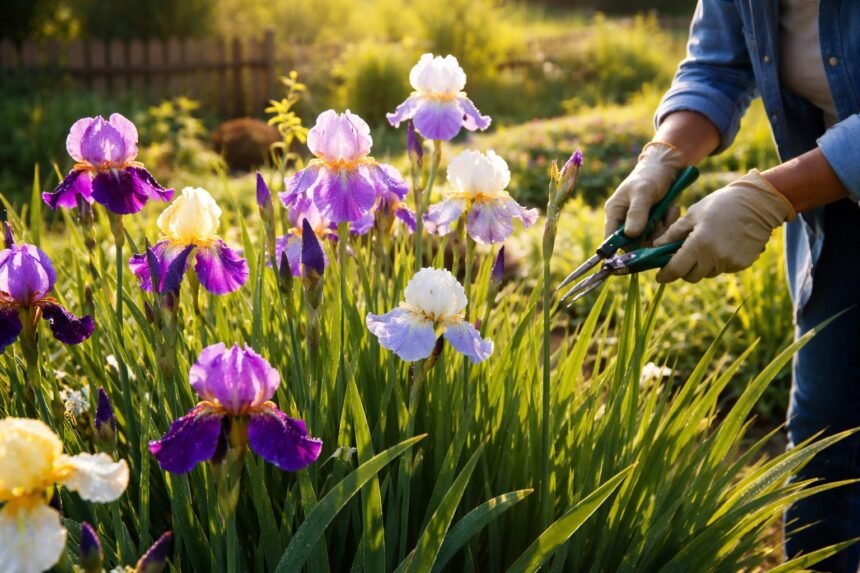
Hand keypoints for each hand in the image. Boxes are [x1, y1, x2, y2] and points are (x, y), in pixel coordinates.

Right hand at [604, 141, 685, 238]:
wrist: (669, 167)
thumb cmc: (650, 176)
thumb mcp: (643, 192)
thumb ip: (637, 213)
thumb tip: (630, 234)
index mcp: (615, 212)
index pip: (611, 238)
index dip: (621, 247)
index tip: (637, 249)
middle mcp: (625, 220)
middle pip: (634, 242)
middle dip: (650, 235)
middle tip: (659, 222)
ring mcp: (641, 222)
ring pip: (651, 238)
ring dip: (662, 227)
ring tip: (667, 209)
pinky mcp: (655, 222)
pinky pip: (663, 232)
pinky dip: (669, 221)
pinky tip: (671, 208)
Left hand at [653, 169, 795, 282]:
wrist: (758, 202)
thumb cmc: (721, 203)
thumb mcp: (693, 214)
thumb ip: (673, 233)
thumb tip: (656, 246)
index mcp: (699, 243)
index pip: (676, 269)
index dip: (665, 274)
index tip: (660, 275)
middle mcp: (715, 257)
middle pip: (691, 276)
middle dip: (683, 269)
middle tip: (683, 256)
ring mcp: (730, 262)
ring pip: (707, 273)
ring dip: (702, 265)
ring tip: (706, 244)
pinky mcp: (742, 263)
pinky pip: (723, 268)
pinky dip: (718, 262)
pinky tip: (723, 244)